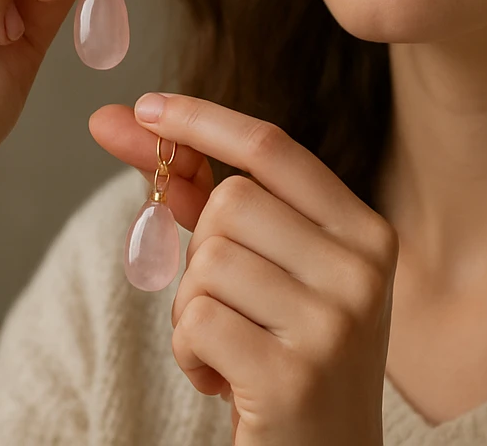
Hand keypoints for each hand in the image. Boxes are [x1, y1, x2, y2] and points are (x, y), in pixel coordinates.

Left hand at [89, 93, 394, 445]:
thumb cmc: (288, 360)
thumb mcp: (267, 274)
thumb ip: (205, 196)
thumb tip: (120, 120)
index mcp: (366, 233)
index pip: (275, 148)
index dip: (205, 120)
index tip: (145, 105)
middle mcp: (363, 270)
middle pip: (232, 204)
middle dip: (202, 255)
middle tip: (229, 311)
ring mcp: (335, 323)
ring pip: (208, 263)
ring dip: (192, 311)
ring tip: (231, 350)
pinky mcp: (293, 375)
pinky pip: (196, 322)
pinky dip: (189, 353)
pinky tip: (223, 382)